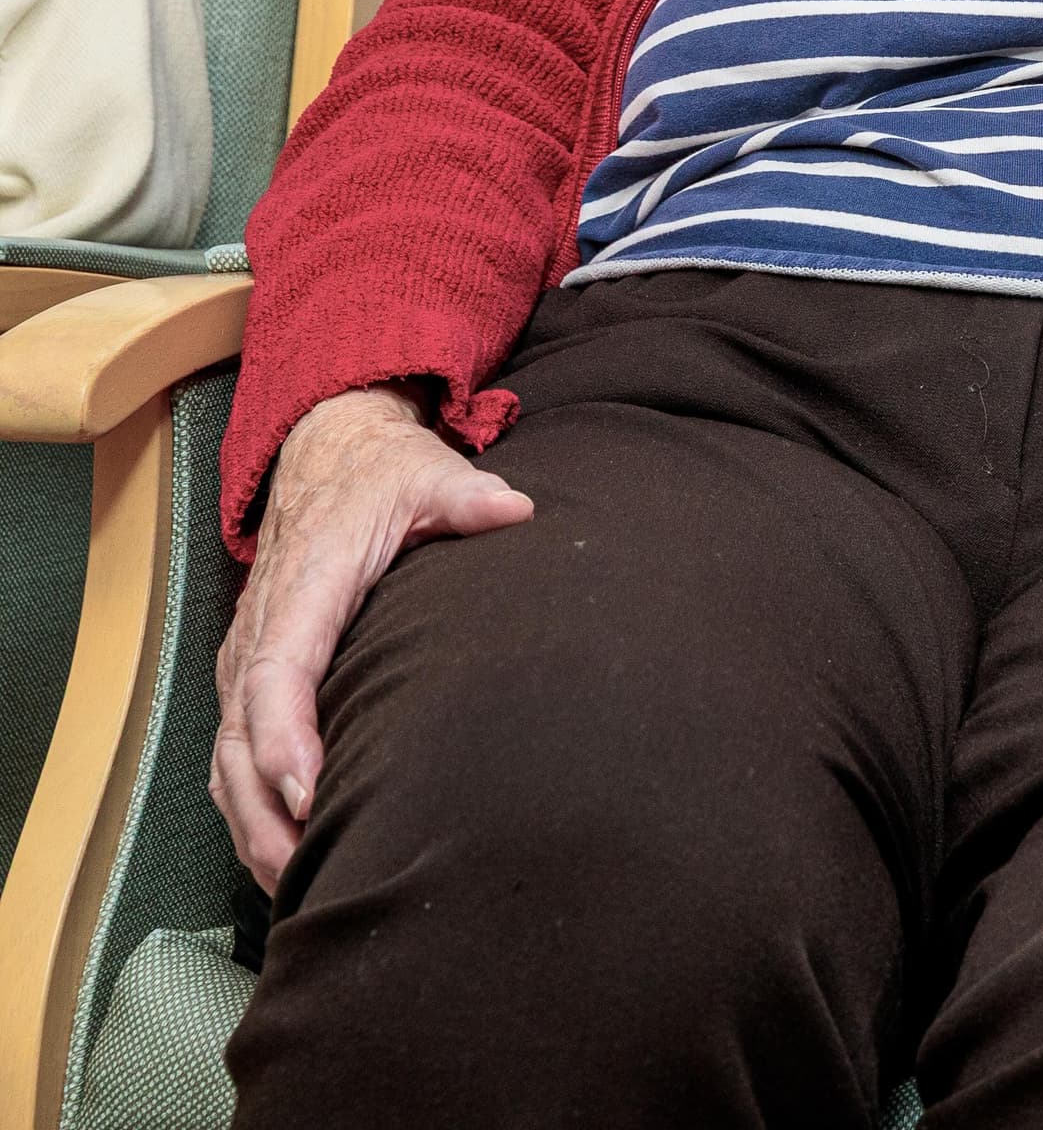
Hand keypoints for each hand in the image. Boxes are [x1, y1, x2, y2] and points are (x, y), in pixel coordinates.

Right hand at [214, 386, 534, 888]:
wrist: (328, 456)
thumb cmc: (382, 476)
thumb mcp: (427, 475)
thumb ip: (466, 498)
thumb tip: (514, 510)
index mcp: (301, 590)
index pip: (277, 673)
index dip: (285, 739)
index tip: (310, 794)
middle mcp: (260, 633)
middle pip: (239, 739)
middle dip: (266, 813)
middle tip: (310, 874)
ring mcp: (248, 660)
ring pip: (227, 761)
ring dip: (254, 826)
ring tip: (299, 887)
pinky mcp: (252, 677)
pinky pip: (234, 757)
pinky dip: (250, 811)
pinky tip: (288, 855)